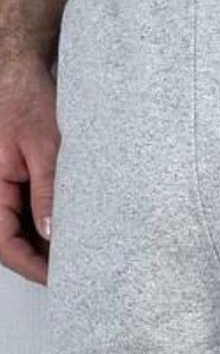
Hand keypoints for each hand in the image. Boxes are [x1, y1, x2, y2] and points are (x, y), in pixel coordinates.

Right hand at [0, 55, 58, 283]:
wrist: (17, 73)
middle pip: (8, 243)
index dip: (32, 266)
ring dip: (42, 246)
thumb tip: (52, 235)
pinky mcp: (8, 185)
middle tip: (76, 272)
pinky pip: (19, 215)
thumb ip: (47, 193)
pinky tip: (67, 231)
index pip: (5, 243)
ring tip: (77, 254)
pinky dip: (42, 227)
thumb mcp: (45, 148)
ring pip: (14, 231)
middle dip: (39, 261)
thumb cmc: (25, 101)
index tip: (60, 279)